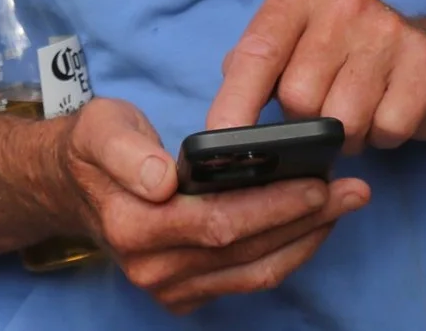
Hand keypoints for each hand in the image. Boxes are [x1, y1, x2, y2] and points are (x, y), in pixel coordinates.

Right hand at [52, 98, 369, 312]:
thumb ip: (126, 150)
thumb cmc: (95, 149)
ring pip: (254, 272)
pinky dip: (286, 254)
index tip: (316, 182)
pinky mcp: (185, 297)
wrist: (73, 189)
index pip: (217, 222)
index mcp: (133, 226)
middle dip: (305, 219)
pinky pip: (248, 280)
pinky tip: (311, 225)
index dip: (273, 206)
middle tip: (352, 190)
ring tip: (344, 205)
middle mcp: (152, 269)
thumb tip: (161, 178)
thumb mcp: (101, 128)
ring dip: (306, 239)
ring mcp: (169, 290)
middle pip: (245, 250)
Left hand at [205, 0, 425, 152]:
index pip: (257, 53)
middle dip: (304, 122)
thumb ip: (252, 66)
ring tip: (353, 115)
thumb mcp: (292, 42)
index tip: (221, 143)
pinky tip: (385, 113)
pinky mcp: (425, 63)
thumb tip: (221, 122)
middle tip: (320, 114)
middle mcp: (344, 1)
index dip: (234, 104)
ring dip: (344, 136)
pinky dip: (382, 137)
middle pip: (298, 95)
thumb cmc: (344, 53)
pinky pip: (388, 128)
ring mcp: (388, 29)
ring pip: (342, 120)